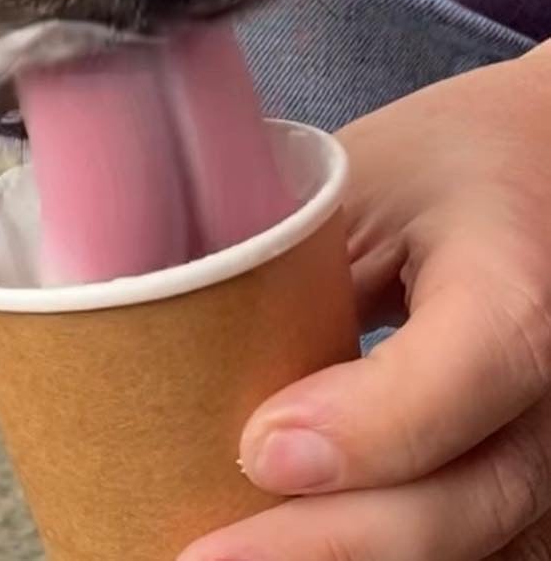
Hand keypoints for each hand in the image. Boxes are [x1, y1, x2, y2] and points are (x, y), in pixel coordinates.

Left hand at [177, 45, 550, 560]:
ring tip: (235, 559)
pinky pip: (489, 551)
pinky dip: (394, 556)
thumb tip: (173, 363)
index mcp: (517, 280)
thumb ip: (295, 273)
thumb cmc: (449, 165)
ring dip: (355, 560)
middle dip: (330, 540)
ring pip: (483, 546)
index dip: (361, 429)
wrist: (545, 170)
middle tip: (205, 555)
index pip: (458, 376)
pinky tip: (299, 553)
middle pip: (470, 496)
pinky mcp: (550, 486)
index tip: (256, 448)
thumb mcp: (365, 183)